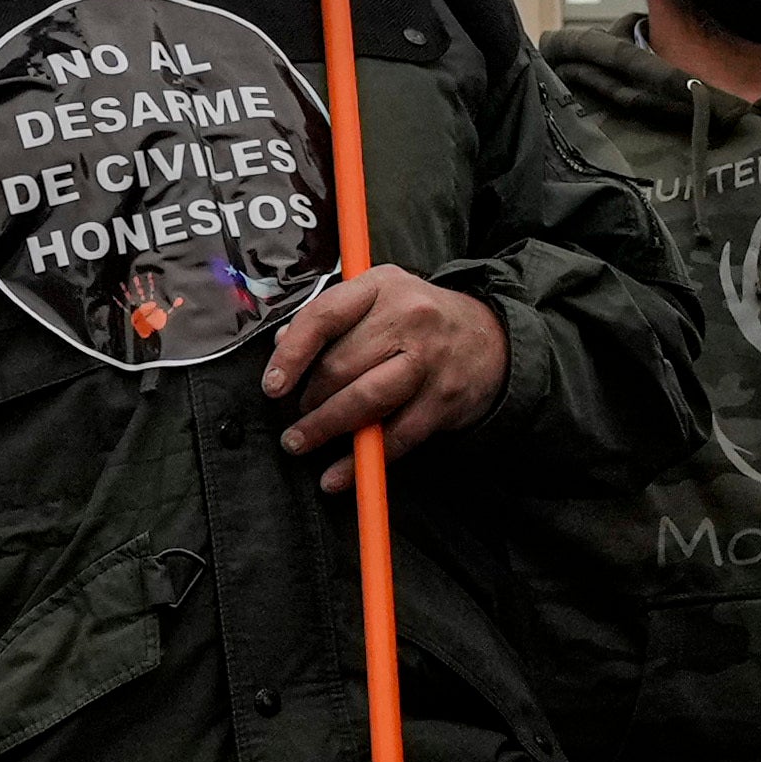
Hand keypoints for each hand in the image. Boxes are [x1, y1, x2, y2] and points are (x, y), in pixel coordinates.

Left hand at [263, 262, 508, 458]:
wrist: (489, 338)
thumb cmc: (418, 320)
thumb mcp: (378, 299)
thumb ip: (331, 318)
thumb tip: (281, 345)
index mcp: (381, 286)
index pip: (324, 317)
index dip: (291, 355)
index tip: (271, 386)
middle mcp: (408, 317)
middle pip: (341, 366)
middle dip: (307, 401)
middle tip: (293, 420)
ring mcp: (429, 359)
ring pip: (366, 401)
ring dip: (325, 429)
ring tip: (300, 443)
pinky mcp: (443, 398)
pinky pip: (394, 437)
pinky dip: (360, 462)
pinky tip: (336, 475)